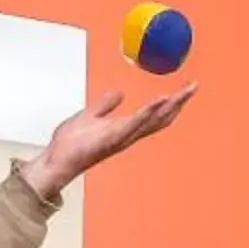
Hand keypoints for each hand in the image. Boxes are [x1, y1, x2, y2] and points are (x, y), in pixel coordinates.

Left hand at [20, 83, 196, 197]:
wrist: (54, 161)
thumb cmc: (69, 143)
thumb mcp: (89, 116)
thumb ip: (105, 105)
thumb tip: (120, 93)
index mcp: (123, 128)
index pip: (154, 114)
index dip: (171, 102)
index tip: (186, 88)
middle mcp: (127, 134)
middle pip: (160, 117)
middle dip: (179, 102)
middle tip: (194, 86)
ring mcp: (121, 138)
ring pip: (152, 120)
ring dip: (169, 106)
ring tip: (184, 92)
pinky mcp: (111, 139)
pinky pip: (133, 124)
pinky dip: (147, 112)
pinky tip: (159, 101)